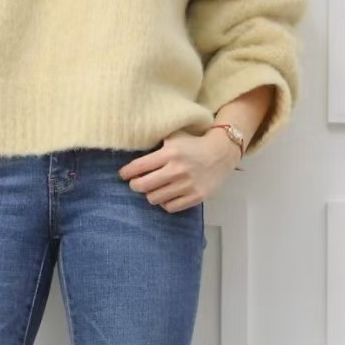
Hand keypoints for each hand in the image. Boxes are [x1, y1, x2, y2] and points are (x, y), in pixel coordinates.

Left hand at [117, 128, 240, 211]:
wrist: (221, 153)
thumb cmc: (193, 145)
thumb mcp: (174, 138)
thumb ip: (156, 145)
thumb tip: (133, 154)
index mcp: (170, 153)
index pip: (139, 166)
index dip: (126, 172)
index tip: (123, 175)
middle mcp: (177, 170)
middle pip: (142, 186)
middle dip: (135, 185)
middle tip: (137, 183)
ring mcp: (187, 185)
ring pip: (154, 199)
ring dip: (151, 194)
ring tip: (154, 189)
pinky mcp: (196, 197)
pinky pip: (170, 207)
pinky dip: (165, 203)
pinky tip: (167, 196)